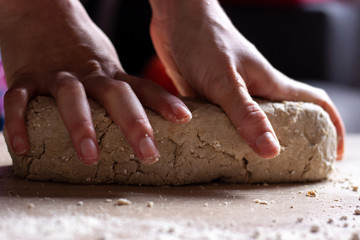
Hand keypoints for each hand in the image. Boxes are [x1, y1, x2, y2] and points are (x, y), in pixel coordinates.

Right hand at [0, 0, 190, 164]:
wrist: (39, 13)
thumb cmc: (80, 49)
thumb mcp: (107, 64)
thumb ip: (122, 89)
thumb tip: (148, 119)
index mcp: (110, 74)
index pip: (143, 88)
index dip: (164, 103)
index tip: (184, 119)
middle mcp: (89, 74)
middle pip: (115, 95)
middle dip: (134, 123)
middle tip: (149, 153)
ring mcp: (57, 74)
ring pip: (71, 97)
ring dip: (81, 126)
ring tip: (91, 156)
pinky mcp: (25, 76)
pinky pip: (18, 99)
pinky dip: (18, 122)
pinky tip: (22, 147)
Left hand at [149, 0, 344, 158]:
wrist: (176, 20)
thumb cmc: (205, 40)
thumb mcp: (226, 81)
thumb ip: (246, 114)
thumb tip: (271, 150)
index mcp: (270, 84)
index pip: (314, 102)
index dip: (332, 126)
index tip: (334, 152)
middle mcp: (255, 91)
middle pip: (283, 120)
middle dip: (290, 144)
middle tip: (287, 171)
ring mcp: (232, 95)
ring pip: (250, 124)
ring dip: (252, 145)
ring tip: (250, 170)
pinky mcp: (210, 98)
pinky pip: (222, 123)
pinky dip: (222, 138)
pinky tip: (214, 152)